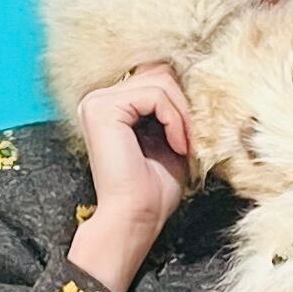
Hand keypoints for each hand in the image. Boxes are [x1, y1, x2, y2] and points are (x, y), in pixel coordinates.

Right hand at [69, 61, 192, 291]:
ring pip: (160, 80)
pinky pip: (155, 95)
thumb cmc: (152, 190)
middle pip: (158, 73)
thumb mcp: (170, 139)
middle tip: (191, 139)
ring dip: (182, 114)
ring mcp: (97, 102)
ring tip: (184, 145)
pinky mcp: (102, 108)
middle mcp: (99, 100)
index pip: (154, 78)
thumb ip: (174, 110)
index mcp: (112, 107)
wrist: (135, 218)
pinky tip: (176, 145)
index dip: (181, 101)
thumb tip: (195, 81)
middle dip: (183, 104)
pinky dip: (174, 119)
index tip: (191, 134)